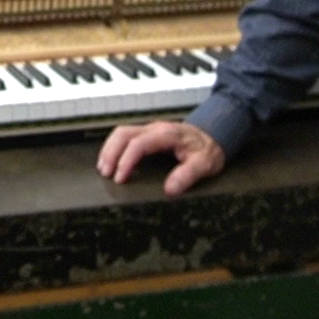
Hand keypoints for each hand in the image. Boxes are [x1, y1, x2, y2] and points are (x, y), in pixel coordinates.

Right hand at [95, 120, 225, 195]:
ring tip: (103, 168)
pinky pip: (124, 135)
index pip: (138, 143)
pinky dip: (114, 147)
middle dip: (111, 153)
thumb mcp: (204, 164)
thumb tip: (170, 189)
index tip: (120, 178)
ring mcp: (150, 129)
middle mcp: (155, 128)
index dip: (126, 160)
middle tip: (105, 173)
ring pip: (121, 132)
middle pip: (123, 133)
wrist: (214, 135)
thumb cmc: (207, 149)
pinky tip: (111, 159)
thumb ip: (187, 175)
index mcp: (167, 134)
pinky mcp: (147, 134)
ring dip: (109, 149)